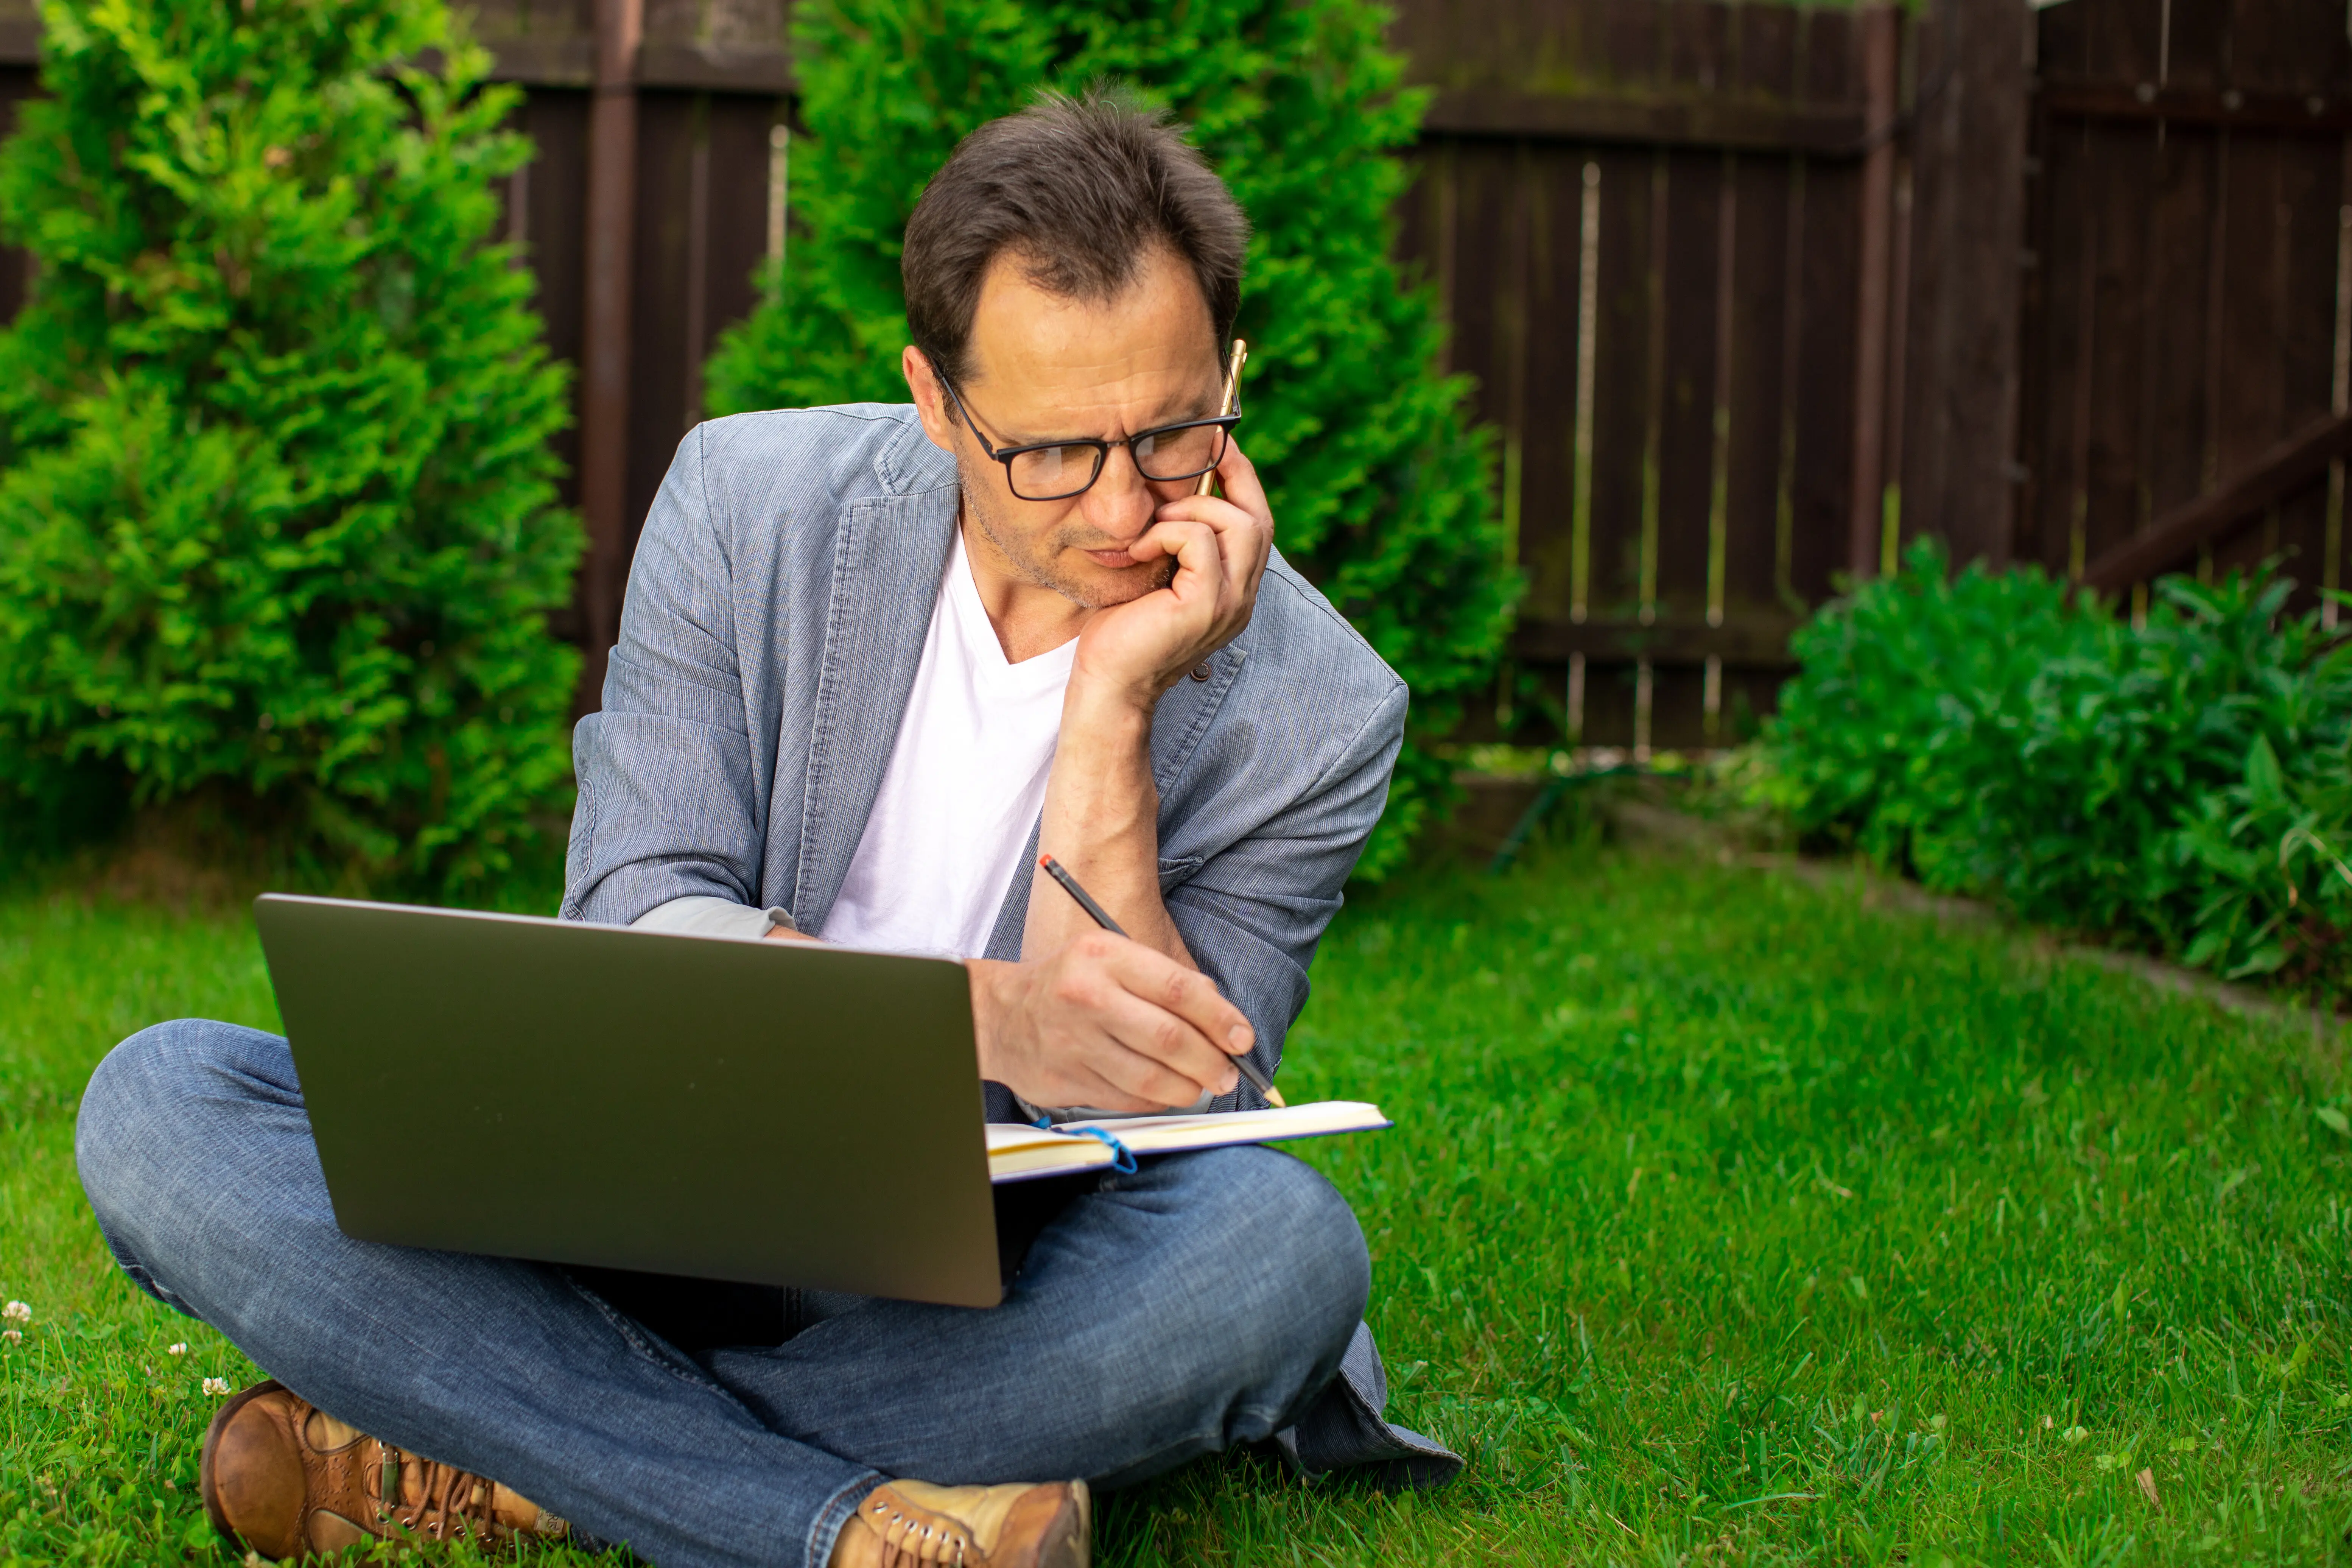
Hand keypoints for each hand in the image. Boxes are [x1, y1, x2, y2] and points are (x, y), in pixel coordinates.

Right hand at [967, 931, 1256, 1111]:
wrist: (999, 1014)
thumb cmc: (1069, 982)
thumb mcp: (1111, 956)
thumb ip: (1164, 978)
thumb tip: (1221, 1012)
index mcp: (1104, 956)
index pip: (1179, 989)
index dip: (1220, 1018)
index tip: (1241, 1038)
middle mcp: (1088, 996)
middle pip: (1170, 1038)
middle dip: (1211, 1061)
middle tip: (1227, 1072)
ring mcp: (1075, 1041)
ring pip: (1151, 1078)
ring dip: (1189, 1088)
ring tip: (1203, 1085)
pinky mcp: (1066, 1079)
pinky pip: (1127, 1100)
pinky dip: (1156, 1101)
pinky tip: (1165, 1092)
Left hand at [1070, 437, 1274, 706]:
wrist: (1107, 686)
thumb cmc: (1120, 632)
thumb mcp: (1154, 575)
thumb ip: (1174, 543)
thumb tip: (1167, 489)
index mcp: (1235, 589)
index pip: (1257, 523)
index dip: (1242, 479)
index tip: (1216, 442)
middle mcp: (1243, 597)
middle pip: (1257, 519)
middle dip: (1225, 482)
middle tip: (1183, 469)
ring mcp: (1230, 603)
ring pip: (1238, 524)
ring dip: (1190, 510)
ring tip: (1151, 527)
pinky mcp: (1206, 606)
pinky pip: (1199, 541)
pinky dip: (1166, 532)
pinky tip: (1138, 551)